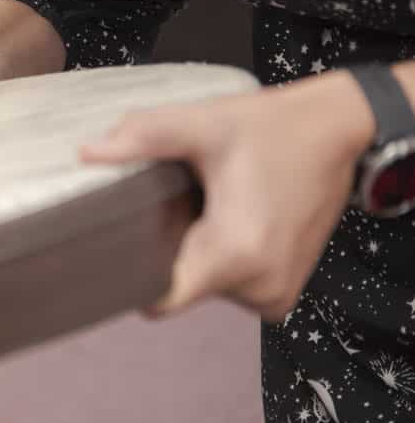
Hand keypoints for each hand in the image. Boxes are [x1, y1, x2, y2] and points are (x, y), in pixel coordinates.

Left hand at [81, 70, 373, 321]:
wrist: (335, 131)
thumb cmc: (270, 127)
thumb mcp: (202, 124)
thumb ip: (142, 137)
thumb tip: (87, 154)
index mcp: (237, 253)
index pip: (163, 298)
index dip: (129, 274)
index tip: (110, 243)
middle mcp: (259, 286)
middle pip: (178, 285)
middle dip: (162, 247)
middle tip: (169, 200)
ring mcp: (275, 294)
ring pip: (201, 283)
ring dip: (192, 249)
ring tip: (203, 203)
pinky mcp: (281, 290)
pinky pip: (226, 283)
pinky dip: (216, 254)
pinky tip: (223, 216)